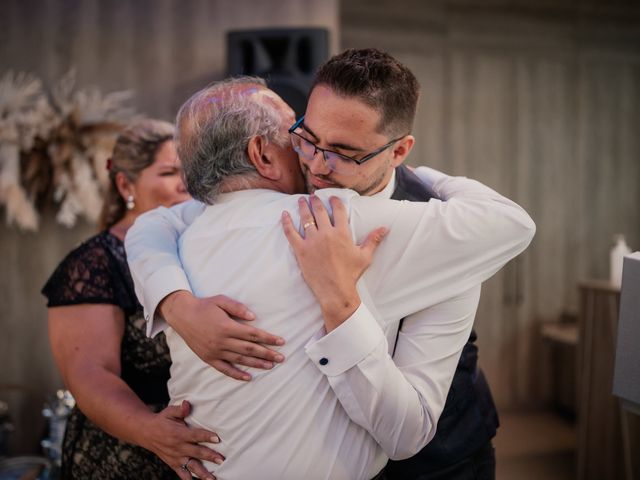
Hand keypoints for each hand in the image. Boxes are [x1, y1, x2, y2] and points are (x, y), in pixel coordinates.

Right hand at [141, 400, 222, 479]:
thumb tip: (187, 404)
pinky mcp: (173, 464)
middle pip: (197, 452)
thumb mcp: (169, 412)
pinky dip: (189, 479)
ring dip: (202, 473)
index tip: (217, 438)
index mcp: (179, 434)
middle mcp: (178, 447)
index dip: (206, 436)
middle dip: (210, 456)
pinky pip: (182, 474)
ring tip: (212, 478)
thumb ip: (180, 409)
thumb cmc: (162, 420)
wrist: (146, 433)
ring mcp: (176, 457)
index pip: (195, 435)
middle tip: (221, 459)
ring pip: (191, 466)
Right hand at [160, 293, 284, 380]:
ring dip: (256, 364)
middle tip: (281, 358)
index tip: (281, 342)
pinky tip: (248, 377)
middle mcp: (222, 341)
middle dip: (267, 354)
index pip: (253, 334)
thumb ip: (238, 308)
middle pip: (249, 349)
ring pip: (240, 359)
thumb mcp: (221, 300)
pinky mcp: (208, 358)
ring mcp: (215, 351)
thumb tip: (254, 318)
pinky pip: (224, 369)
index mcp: (227, 327)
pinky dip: (236, 374)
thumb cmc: (204, 306)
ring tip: (270, 366)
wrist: (182, 315)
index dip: (268, 338)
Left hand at [282, 195, 387, 331]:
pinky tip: (284, 214)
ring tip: (301, 200)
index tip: (331, 197)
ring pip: (306, 218)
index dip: (334, 201)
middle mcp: (326, 233)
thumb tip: (385, 228)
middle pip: (319, 211)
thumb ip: (373, 239)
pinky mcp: (301, 250)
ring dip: (303, 207)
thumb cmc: (351, 274)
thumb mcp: (365, 256)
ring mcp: (312, 241)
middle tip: (313, 196)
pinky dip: (286, 222)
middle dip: (316, 201)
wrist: (336, 290)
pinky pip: (290, 233)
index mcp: (342, 233)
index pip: (338, 210)